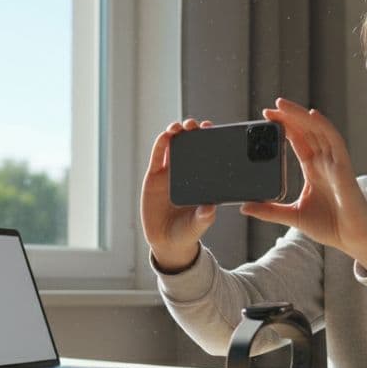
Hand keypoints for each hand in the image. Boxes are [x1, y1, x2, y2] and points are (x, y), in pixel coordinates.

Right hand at [141, 118, 217, 271]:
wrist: (166, 241)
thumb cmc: (188, 231)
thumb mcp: (199, 225)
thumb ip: (205, 216)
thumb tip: (211, 207)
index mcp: (202, 179)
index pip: (207, 154)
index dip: (209, 139)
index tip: (212, 129)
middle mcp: (186, 172)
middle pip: (190, 145)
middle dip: (192, 131)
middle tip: (195, 125)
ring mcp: (170, 172)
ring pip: (172, 147)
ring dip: (175, 133)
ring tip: (178, 127)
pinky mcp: (154, 176)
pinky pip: (157, 157)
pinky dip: (160, 145)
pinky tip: (164, 136)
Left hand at [241, 98, 366, 271]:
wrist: (352, 239)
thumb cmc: (329, 227)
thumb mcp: (292, 216)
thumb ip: (269, 211)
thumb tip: (244, 207)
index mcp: (313, 170)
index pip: (298, 141)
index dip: (284, 128)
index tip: (266, 118)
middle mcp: (324, 162)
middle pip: (306, 131)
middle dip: (289, 117)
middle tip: (269, 108)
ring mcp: (334, 162)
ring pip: (317, 130)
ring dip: (301, 116)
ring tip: (282, 105)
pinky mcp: (344, 167)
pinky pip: (334, 140)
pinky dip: (324, 126)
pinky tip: (311, 115)